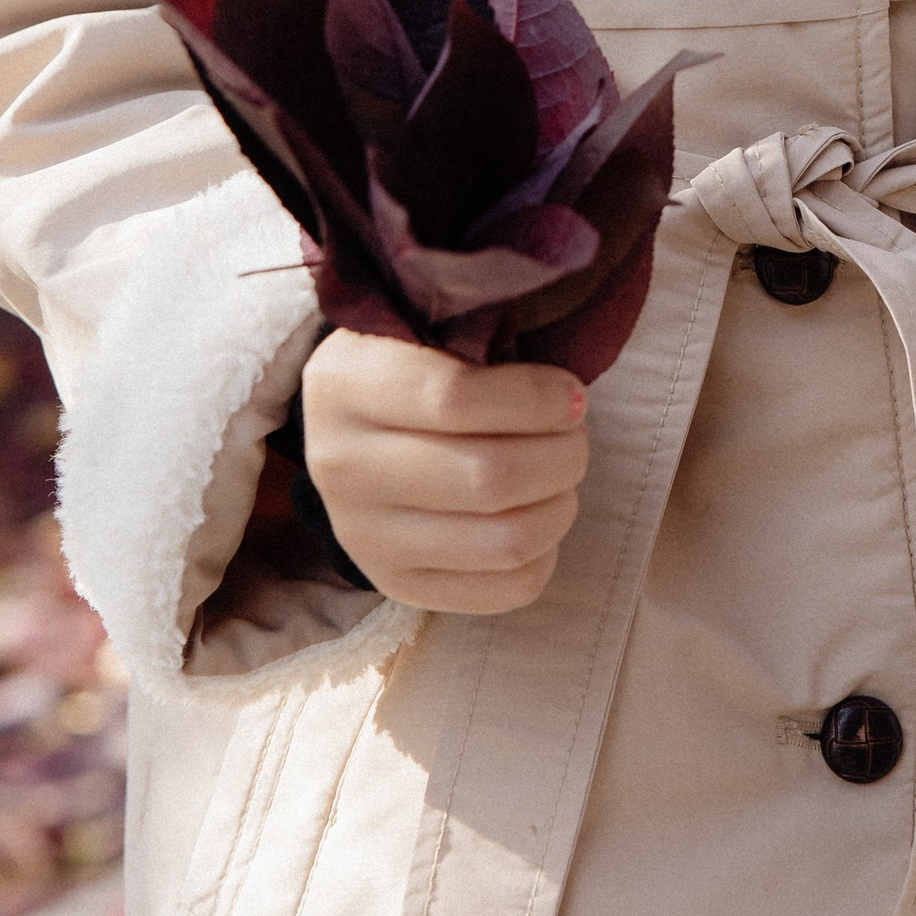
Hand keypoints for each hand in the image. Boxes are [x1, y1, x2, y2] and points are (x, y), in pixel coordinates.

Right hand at [299, 330, 588, 614]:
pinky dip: (546, 552)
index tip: (571, 395)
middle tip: (575, 433)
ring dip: (560, 503)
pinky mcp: (397, 583)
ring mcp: (362, 534)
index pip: (456, 397)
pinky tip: (538, 513)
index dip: (535, 399)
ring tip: (561, 471)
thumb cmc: (415, 364)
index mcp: (345, 383)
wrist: (353, 429)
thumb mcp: (424, 327)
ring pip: (504, 541)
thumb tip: (568, 393)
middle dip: (561, 454)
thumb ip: (479, 337)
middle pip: (488, 478)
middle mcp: (340, 465)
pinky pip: (506, 588)